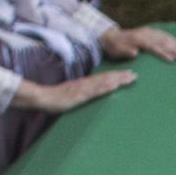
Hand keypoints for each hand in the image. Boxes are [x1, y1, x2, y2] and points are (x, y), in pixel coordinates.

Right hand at [17, 69, 136, 113]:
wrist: (40, 98)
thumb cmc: (52, 100)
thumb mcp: (69, 98)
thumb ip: (78, 97)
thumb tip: (85, 99)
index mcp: (83, 85)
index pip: (102, 79)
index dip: (114, 77)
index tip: (127, 75)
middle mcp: (85, 85)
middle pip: (106, 79)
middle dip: (121, 77)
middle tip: (135, 75)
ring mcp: (82, 89)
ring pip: (103, 82)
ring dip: (117, 80)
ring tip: (130, 77)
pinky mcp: (79, 95)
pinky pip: (94, 90)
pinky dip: (105, 86)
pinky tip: (114, 85)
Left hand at [101, 25, 175, 62]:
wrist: (112, 36)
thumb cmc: (115, 47)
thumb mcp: (117, 51)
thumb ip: (126, 51)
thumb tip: (135, 52)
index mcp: (137, 39)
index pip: (153, 46)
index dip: (162, 52)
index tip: (171, 59)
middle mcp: (144, 33)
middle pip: (161, 40)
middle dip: (173, 48)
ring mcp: (147, 31)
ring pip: (163, 36)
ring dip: (174, 43)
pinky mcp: (149, 31)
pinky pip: (162, 33)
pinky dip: (170, 38)